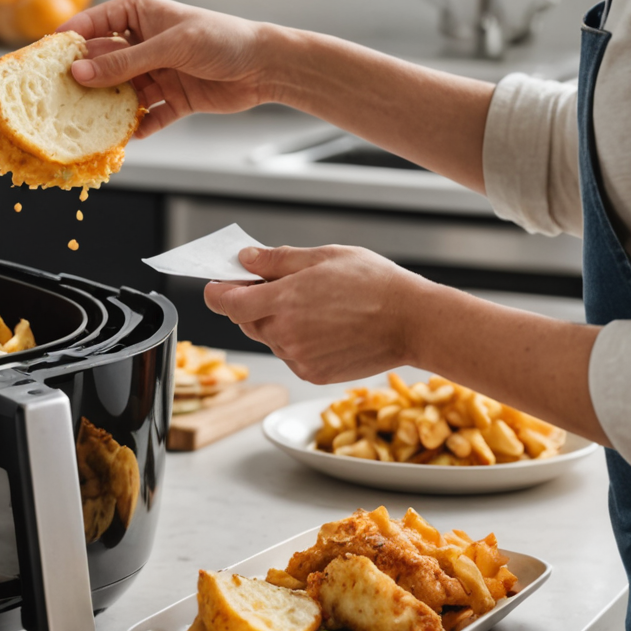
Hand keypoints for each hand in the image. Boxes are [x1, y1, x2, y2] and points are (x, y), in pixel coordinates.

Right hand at [60, 0, 270, 137]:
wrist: (266, 67)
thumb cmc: (222, 39)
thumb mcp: (169, 46)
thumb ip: (124, 62)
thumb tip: (81, 71)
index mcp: (139, 14)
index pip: (93, 23)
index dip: (68, 39)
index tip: (43, 59)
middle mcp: (143, 43)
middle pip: (102, 62)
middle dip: (84, 80)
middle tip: (59, 98)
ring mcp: (156, 72)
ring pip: (121, 92)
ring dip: (108, 107)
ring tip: (87, 123)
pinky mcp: (171, 99)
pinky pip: (146, 115)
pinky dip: (137, 127)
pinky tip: (126, 138)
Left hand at [203, 244, 426, 383]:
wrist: (413, 321)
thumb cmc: (374, 283)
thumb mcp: (322, 257)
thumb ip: (276, 261)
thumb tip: (244, 260)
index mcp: (283, 301)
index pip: (226, 302)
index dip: (217, 291)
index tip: (217, 284)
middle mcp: (285, 334)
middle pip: (245, 320)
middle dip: (251, 302)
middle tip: (277, 285)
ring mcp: (299, 358)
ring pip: (268, 338)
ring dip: (275, 322)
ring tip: (312, 305)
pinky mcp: (312, 374)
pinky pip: (289, 354)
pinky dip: (295, 340)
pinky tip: (323, 326)